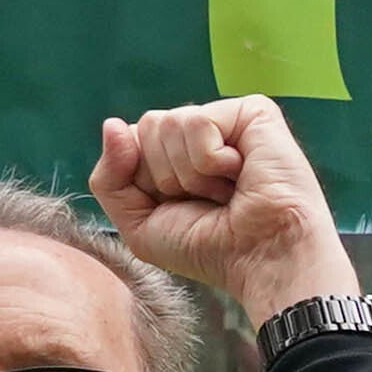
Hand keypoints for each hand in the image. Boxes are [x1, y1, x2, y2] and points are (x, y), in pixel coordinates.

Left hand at [90, 97, 357, 320]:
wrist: (262, 259)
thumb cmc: (211, 249)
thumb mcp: (139, 224)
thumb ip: (109, 177)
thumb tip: (111, 123)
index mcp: (178, 153)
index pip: (130, 139)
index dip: (144, 180)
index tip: (181, 207)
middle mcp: (203, 132)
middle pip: (147, 126)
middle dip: (166, 176)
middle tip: (209, 200)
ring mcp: (228, 120)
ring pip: (168, 123)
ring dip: (192, 174)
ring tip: (227, 191)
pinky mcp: (253, 112)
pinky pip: (197, 122)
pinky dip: (211, 161)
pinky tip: (240, 175)